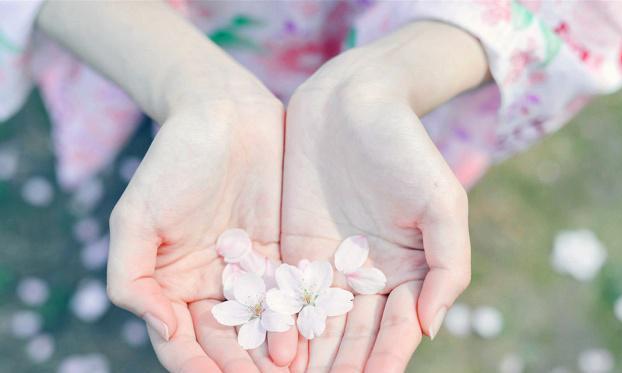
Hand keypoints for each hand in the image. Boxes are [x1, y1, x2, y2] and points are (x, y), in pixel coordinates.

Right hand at [37, 2, 297, 369]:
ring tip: (298, 371)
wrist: (224, 114)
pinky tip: (316, 336)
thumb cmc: (172, 161)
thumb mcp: (135, 218)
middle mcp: (212, 287)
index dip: (200, 367)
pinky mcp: (283, 254)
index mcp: (172, 285)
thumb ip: (131, 278)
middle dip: (246, 368)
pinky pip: (292, 294)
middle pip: (228, 344)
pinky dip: (300, 319)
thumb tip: (162, 330)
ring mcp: (249, 273)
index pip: (184, 343)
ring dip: (276, 353)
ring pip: (263, 326)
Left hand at [281, 22, 487, 371]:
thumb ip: (449, 266)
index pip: (396, 330)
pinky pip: (286, 293)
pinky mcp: (293, 247)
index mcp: (408, 272)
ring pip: (319, 323)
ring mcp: (328, 265)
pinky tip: (269, 348)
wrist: (355, 101)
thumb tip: (432, 326)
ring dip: (308, 356)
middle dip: (342, 367)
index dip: (385, 359)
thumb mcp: (443, 204)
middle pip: (355, 336)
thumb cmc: (406, 148)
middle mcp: (367, 277)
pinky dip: (279, 323)